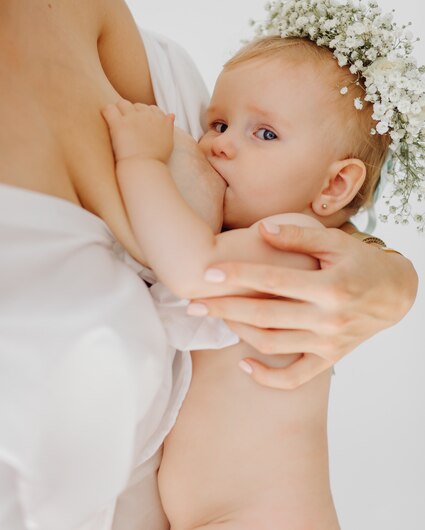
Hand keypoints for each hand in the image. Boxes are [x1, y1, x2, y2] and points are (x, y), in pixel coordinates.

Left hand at [101, 99, 174, 162]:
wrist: (145, 167)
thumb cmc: (157, 160)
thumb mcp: (169, 142)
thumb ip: (168, 126)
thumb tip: (171, 115)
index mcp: (160, 120)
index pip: (152, 109)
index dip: (145, 116)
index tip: (140, 125)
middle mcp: (146, 116)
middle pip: (137, 105)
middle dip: (132, 112)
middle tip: (127, 126)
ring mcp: (132, 118)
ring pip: (122, 103)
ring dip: (119, 110)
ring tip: (116, 122)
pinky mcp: (118, 124)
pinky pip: (109, 109)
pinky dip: (107, 113)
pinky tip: (107, 121)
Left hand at [192, 224, 417, 388]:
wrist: (395, 294)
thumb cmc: (361, 262)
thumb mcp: (336, 243)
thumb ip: (298, 237)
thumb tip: (261, 230)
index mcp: (329, 287)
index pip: (273, 281)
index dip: (238, 276)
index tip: (208, 272)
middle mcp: (328, 319)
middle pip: (265, 316)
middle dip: (225, 309)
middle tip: (193, 303)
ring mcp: (328, 343)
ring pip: (272, 344)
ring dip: (238, 333)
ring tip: (215, 319)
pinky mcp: (329, 359)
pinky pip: (295, 377)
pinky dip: (268, 376)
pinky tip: (244, 365)